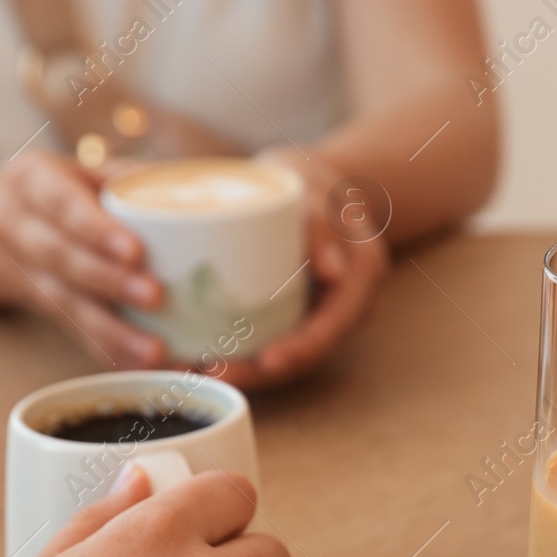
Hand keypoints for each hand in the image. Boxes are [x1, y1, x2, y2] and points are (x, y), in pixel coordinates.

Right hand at [0, 150, 167, 368]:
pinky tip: (137, 367)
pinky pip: (72, 330)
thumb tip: (205, 192)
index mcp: (32, 180)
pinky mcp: (39, 304)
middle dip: (109, 281)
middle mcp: (16, 225)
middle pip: (61, 257)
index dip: (97, 230)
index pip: (63, 204)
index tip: (136, 251)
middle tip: (156, 297)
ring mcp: (22, 269)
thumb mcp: (91, 170)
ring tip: (154, 351)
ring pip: (65, 303)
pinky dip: (106, 350)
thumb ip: (137, 180)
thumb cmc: (72, 188)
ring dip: (111, 330)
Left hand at [213, 151, 390, 389]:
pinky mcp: (294, 315)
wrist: (315, 185)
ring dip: (244, 371)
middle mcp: (344, 308)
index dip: (298, 351)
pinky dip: (240, 354)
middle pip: (304, 354)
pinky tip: (199, 357)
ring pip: (285, 356)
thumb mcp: (318, 192)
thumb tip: (334, 271)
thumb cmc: (315, 183)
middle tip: (210, 373)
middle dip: (260, 373)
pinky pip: (271, 342)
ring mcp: (319, 315)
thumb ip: (324, 225)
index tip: (263, 362)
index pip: (330, 329)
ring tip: (195, 372)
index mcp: (360, 281)